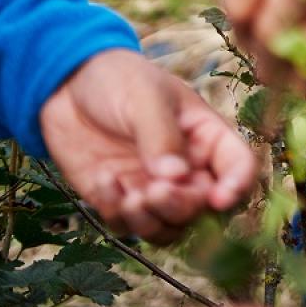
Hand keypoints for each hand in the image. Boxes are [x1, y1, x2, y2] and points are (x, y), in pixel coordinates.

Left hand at [40, 49, 257, 243]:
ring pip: (169, 227)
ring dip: (152, 222)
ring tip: (128, 197)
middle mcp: (188, 168)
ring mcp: (154, 187)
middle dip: (181, 207)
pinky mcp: (121, 199)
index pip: (238, 167)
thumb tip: (176, 177)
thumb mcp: (145, 97)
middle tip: (153, 192)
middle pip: (202, 207)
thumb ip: (162, 136)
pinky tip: (103, 180)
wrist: (67, 84)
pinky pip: (129, 225)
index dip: (237, 186)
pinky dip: (119, 214)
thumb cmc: (119, 79)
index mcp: (207, 136)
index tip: (217, 199)